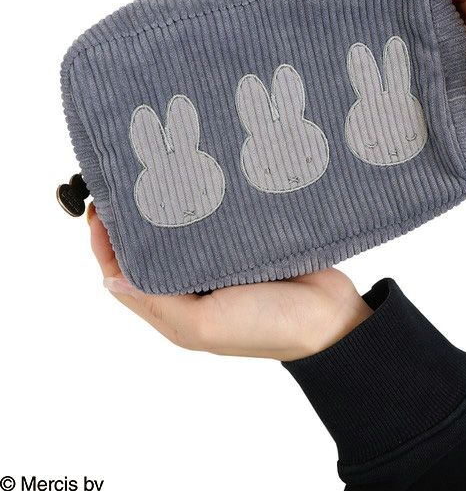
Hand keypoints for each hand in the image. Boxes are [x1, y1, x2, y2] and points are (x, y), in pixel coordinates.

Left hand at [88, 204, 371, 359]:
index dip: (106, 243)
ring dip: (168, 207)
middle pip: (152, 249)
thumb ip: (159, 304)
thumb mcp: (204, 326)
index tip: (101, 206)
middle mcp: (194, 284)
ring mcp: (220, 263)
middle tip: (129, 178)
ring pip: (183, 230)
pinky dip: (203, 203)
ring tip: (159, 172)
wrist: (330, 317)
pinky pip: (215, 222)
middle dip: (135, 219)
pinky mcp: (246, 244)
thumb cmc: (268, 327)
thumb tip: (113, 282)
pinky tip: (199, 179)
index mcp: (177, 308)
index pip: (126, 274)